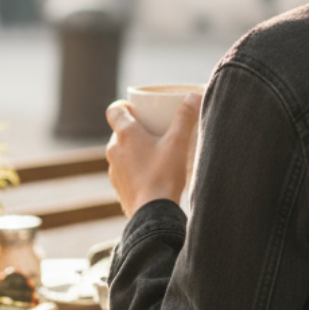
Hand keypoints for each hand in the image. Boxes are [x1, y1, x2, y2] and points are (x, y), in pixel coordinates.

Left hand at [105, 93, 202, 215]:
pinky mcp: (118, 187)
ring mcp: (114, 170)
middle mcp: (114, 150)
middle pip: (121, 131)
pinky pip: (125, 171)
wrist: (152, 214)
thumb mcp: (178, 142)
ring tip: (157, 156)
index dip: (125, 107)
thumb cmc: (164, 175)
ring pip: (122, 152)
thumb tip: (194, 95)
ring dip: (136, 150)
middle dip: (137, 129)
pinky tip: (153, 175)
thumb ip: (186, 117)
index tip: (139, 110)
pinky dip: (136, 169)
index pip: (114, 110)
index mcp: (126, 134)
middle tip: (157, 132)